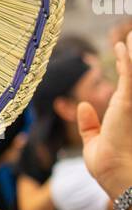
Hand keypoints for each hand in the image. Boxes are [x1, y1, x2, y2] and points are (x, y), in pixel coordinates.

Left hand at [79, 33, 131, 203]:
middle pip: (131, 74)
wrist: (115, 174)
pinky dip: (127, 59)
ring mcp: (130, 102)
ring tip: (130, 34)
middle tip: (131, 36)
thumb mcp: (93, 142)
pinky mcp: (128, 101)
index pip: (126, 83)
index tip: (123, 50)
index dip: (126, 65)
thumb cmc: (107, 165)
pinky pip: (129, 73)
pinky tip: (124, 44)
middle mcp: (129, 105)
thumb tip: (83, 104)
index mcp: (122, 113)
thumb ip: (88, 125)